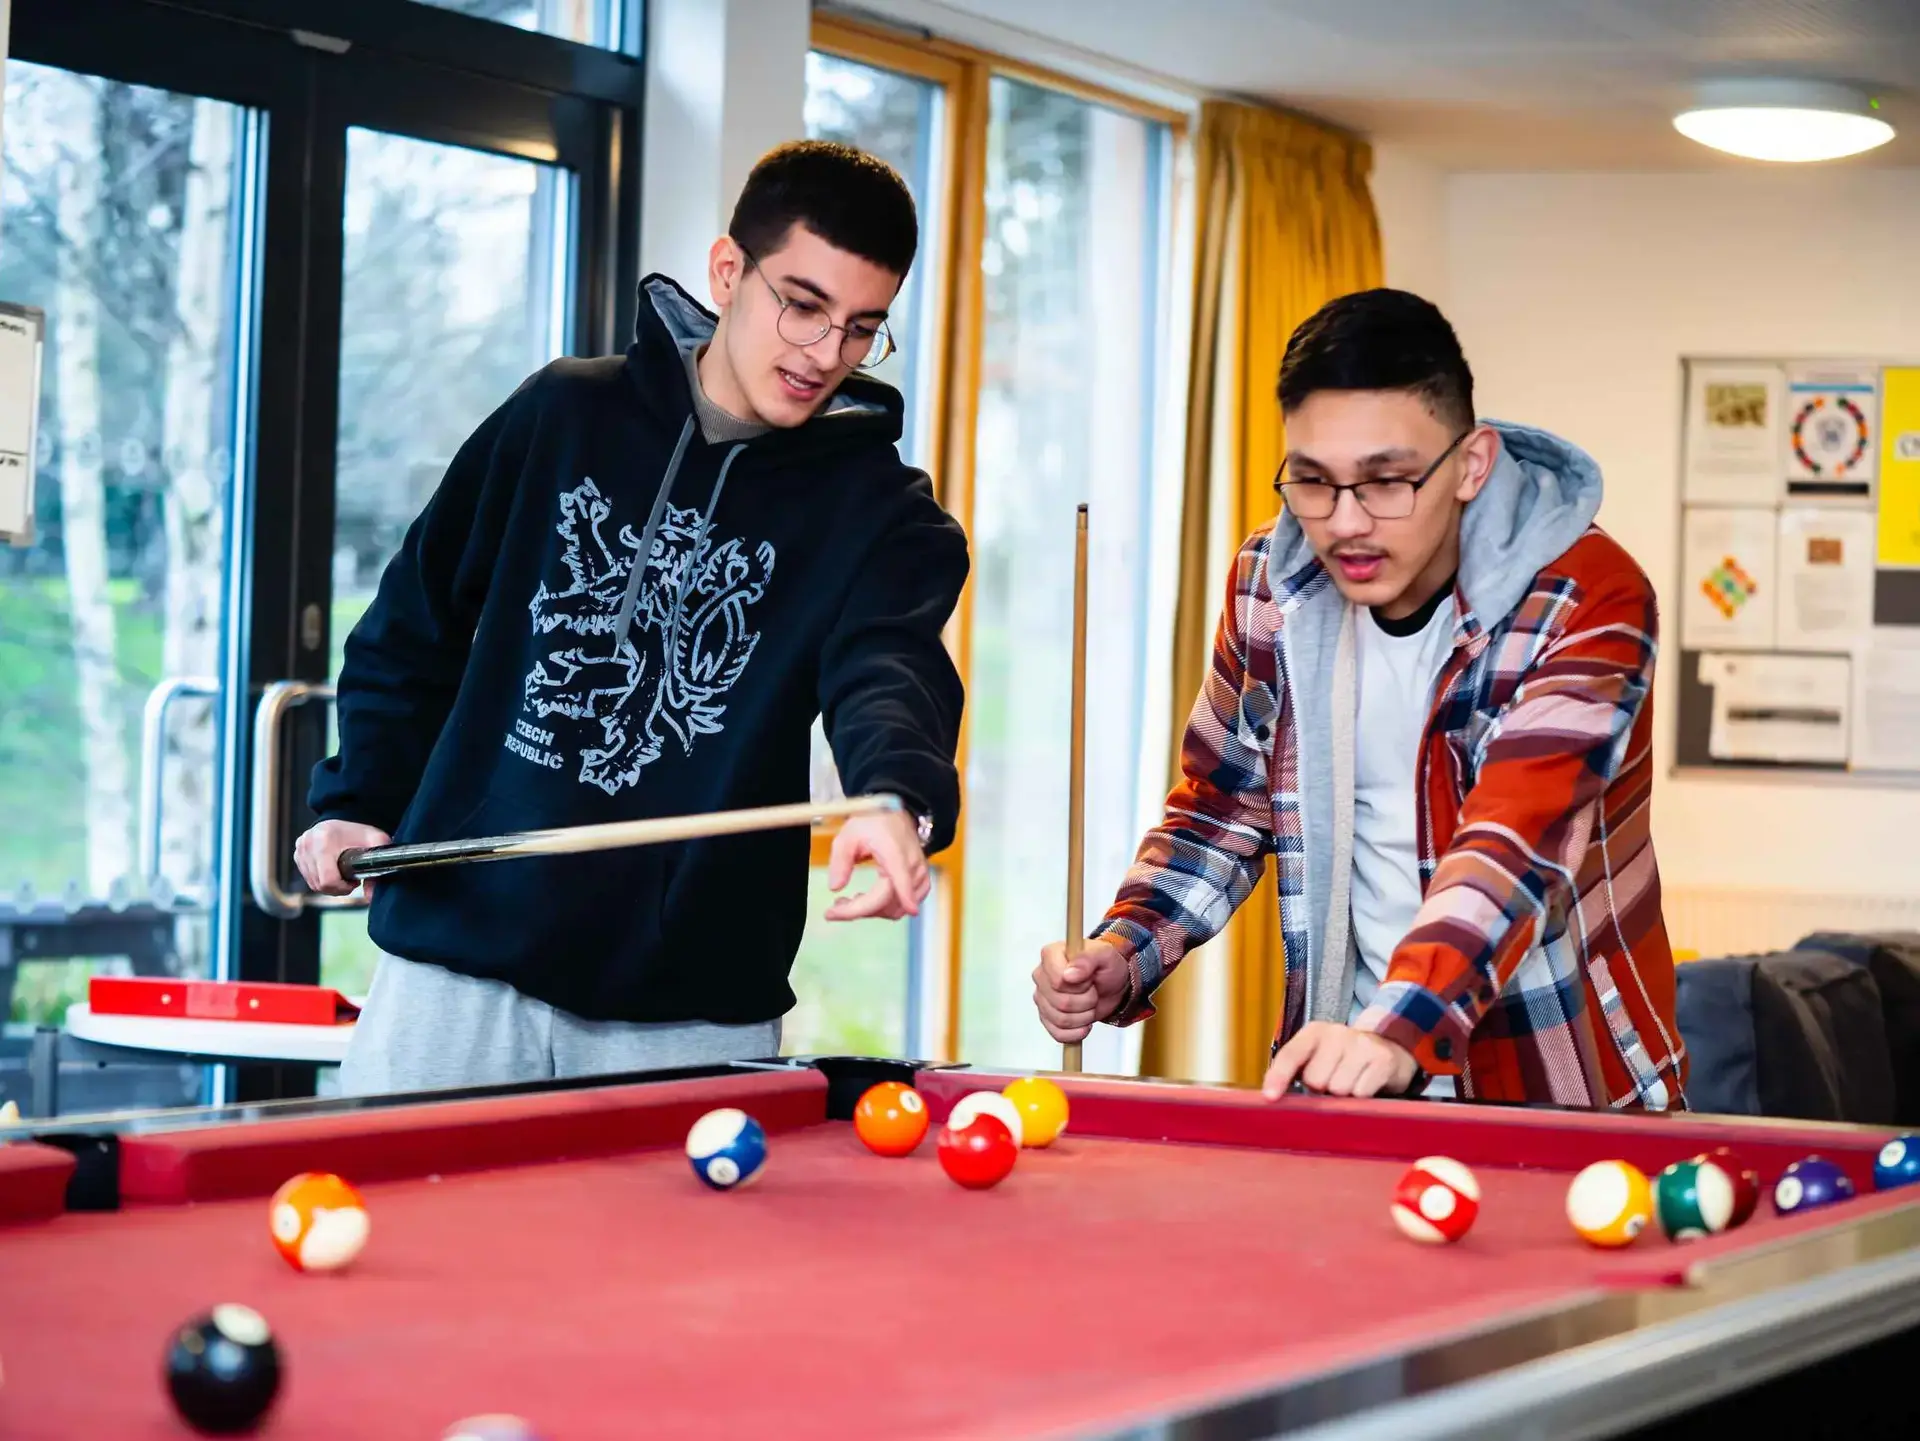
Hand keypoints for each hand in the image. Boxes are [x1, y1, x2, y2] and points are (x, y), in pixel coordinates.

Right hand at [293, 819, 389, 897]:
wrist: (346, 818)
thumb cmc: (360, 832)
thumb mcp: (376, 843)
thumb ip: (379, 867)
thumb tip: (371, 896)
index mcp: (324, 839)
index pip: (327, 880)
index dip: (343, 887)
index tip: (354, 881)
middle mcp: (307, 843)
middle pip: (319, 884)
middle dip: (338, 888)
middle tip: (351, 880)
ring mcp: (300, 849)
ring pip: (313, 884)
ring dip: (329, 885)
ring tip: (343, 874)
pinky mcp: (297, 855)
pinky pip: (308, 879)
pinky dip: (321, 880)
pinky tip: (333, 871)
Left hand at [823, 811, 929, 920]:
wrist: (895, 819)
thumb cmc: (872, 826)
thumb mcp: (848, 836)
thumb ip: (840, 861)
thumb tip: (836, 887)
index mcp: (896, 853)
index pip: (899, 880)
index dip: (894, 899)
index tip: (886, 913)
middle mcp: (913, 867)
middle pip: (888, 902)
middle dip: (859, 910)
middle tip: (834, 907)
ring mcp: (919, 877)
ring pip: (895, 910)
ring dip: (871, 911)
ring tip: (849, 900)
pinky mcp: (921, 885)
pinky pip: (902, 907)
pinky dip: (884, 910)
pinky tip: (868, 899)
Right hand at [1031, 938, 1129, 1042]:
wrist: (1112, 985)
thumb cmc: (1106, 966)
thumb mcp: (1105, 955)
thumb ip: (1087, 959)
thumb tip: (1069, 974)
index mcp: (1050, 955)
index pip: (1057, 981)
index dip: (1080, 985)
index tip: (1090, 979)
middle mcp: (1041, 976)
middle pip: (1061, 1002)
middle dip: (1086, 1001)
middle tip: (1094, 992)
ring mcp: (1042, 998)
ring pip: (1061, 1020)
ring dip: (1084, 1016)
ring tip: (1090, 1004)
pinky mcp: (1047, 1018)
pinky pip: (1058, 1034)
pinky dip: (1077, 1032)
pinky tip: (1085, 1023)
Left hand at [1262, 1021, 1417, 1099]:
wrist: (1388, 1047)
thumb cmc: (1342, 1058)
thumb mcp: (1317, 1056)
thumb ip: (1295, 1072)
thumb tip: (1272, 1097)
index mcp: (1314, 1032)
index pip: (1291, 1055)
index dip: (1278, 1076)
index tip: (1270, 1097)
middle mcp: (1337, 1033)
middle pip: (1316, 1080)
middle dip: (1321, 1089)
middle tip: (1331, 1081)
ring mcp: (1362, 1044)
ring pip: (1339, 1090)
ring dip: (1342, 1096)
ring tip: (1350, 1082)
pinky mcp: (1383, 1060)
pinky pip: (1362, 1094)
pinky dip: (1361, 1098)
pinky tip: (1365, 1084)